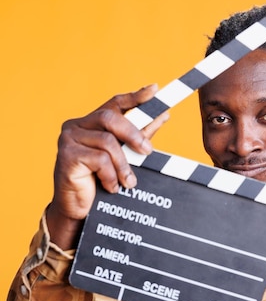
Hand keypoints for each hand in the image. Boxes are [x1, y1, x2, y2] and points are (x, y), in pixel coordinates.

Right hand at [46, 84, 168, 248]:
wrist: (77, 210)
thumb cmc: (98, 182)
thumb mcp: (122, 158)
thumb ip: (139, 137)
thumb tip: (162, 116)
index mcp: (89, 122)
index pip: (113, 103)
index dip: (135, 96)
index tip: (154, 90)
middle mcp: (76, 126)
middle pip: (110, 118)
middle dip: (133, 134)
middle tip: (148, 152)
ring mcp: (68, 139)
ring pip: (107, 141)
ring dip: (123, 164)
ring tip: (128, 182)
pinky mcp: (67, 156)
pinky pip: (99, 159)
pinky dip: (111, 175)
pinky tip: (111, 187)